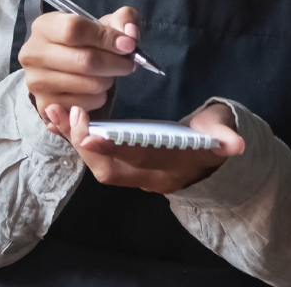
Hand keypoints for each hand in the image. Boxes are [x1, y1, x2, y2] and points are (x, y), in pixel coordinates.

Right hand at [19, 7, 139, 127]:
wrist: (62, 69)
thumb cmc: (84, 43)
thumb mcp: (103, 23)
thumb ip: (122, 19)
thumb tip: (130, 34)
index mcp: (44, 26)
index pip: (75, 29)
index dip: (106, 38)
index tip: (128, 45)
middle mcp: (33, 53)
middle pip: (85, 61)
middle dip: (115, 64)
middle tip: (128, 64)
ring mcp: (36, 82)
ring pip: (89, 85)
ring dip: (107, 81)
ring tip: (106, 74)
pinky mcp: (44, 106)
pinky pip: (85, 105)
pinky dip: (98, 98)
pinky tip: (93, 89)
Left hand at [44, 103, 244, 193]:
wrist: (211, 158)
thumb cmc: (214, 135)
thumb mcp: (223, 132)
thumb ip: (225, 136)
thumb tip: (236, 143)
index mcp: (174, 166)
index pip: (140, 160)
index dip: (115, 149)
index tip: (90, 134)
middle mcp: (150, 177)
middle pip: (110, 170)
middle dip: (85, 146)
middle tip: (67, 113)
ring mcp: (136, 175)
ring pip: (98, 165)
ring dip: (74, 141)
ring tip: (53, 112)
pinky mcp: (125, 166)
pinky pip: (96, 158)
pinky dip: (76, 140)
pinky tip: (56, 121)